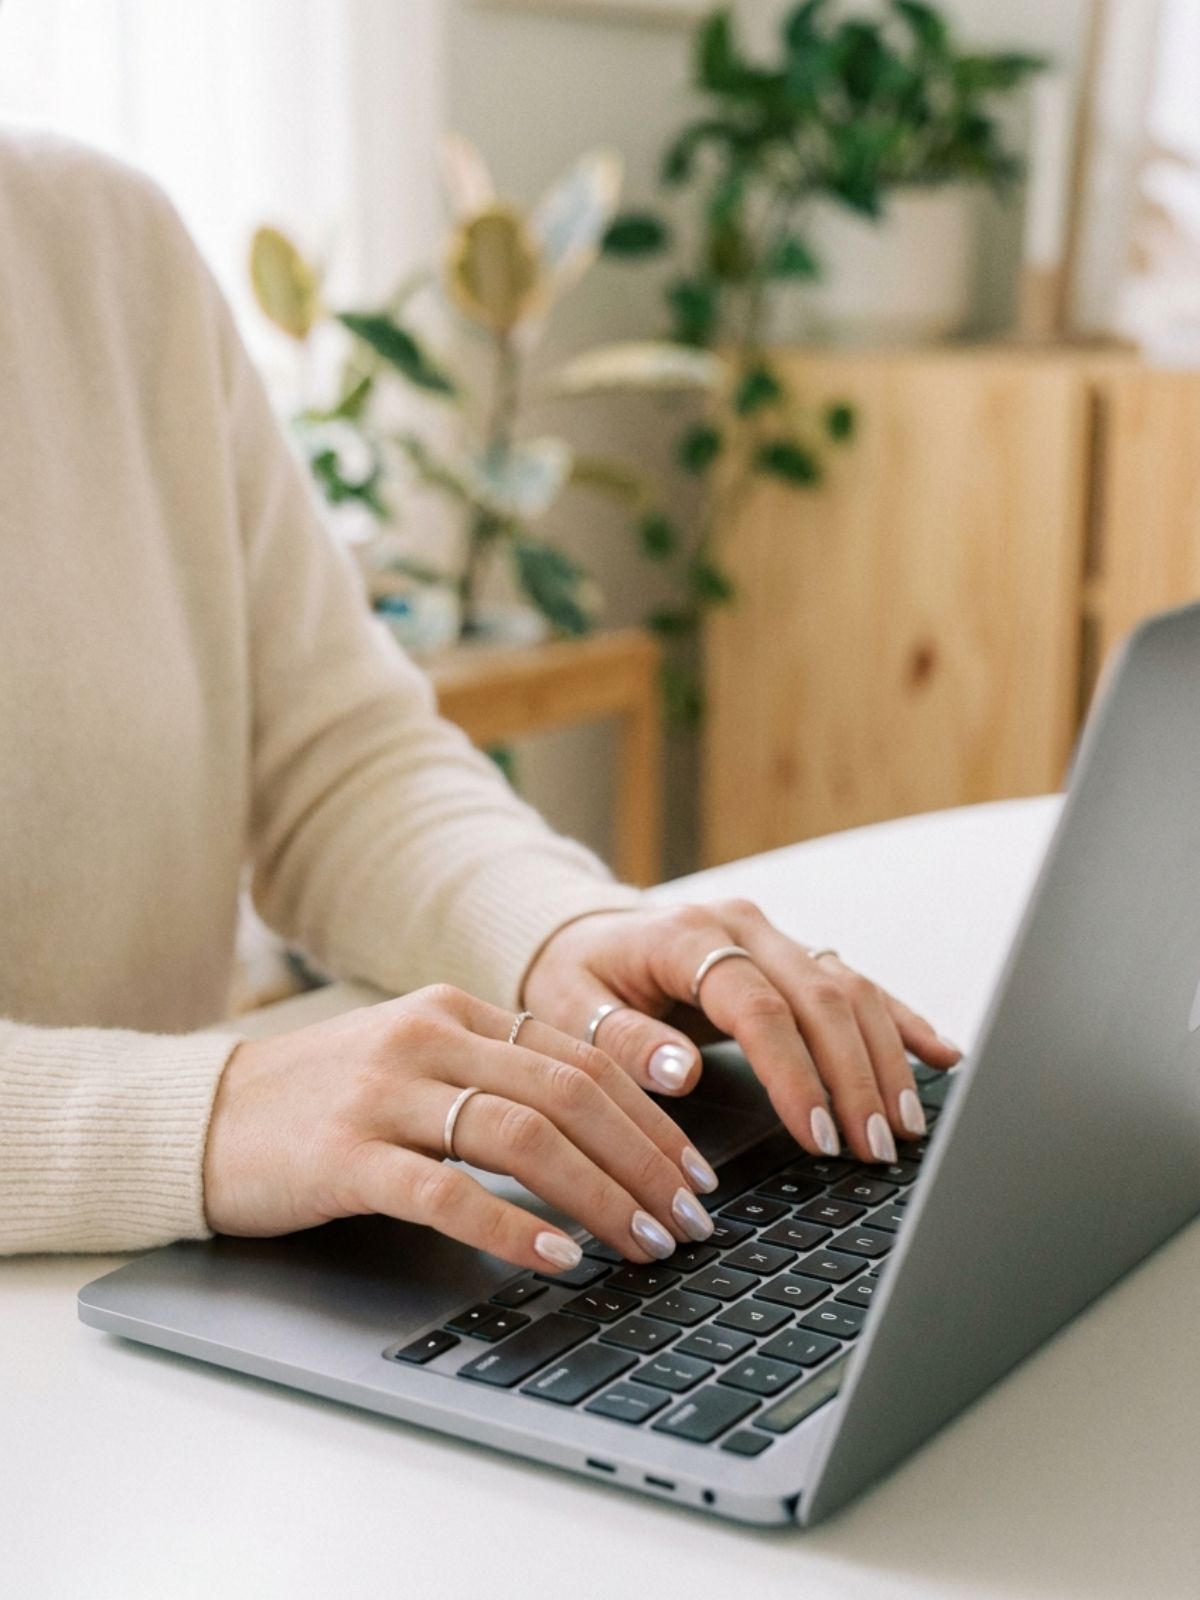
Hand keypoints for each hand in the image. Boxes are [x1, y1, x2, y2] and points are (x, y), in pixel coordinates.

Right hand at [202, 984, 719, 1271]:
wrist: (207, 1115)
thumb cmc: (325, 1101)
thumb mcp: (416, 1060)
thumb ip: (496, 1075)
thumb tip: (604, 1131)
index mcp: (456, 1010)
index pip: (582, 1055)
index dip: (651, 1117)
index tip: (693, 1173)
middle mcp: (428, 1037)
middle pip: (569, 1093)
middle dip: (644, 1161)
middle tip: (687, 1220)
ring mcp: (384, 1093)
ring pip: (523, 1136)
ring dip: (599, 1195)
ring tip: (642, 1244)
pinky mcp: (344, 1155)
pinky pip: (447, 1192)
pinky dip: (512, 1227)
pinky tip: (557, 1258)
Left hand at [522, 903, 962, 1167]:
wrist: (583, 934)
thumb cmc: (576, 978)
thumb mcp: (571, 1010)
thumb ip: (624, 1041)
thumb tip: (683, 1072)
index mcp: (687, 935)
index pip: (761, 1007)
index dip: (796, 1074)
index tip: (818, 1136)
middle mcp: (742, 926)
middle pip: (822, 998)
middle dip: (856, 1077)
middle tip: (875, 1148)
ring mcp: (773, 935)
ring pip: (851, 989)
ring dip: (887, 1059)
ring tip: (905, 1127)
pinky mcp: (793, 952)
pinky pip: (859, 982)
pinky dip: (901, 1021)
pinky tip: (940, 1055)